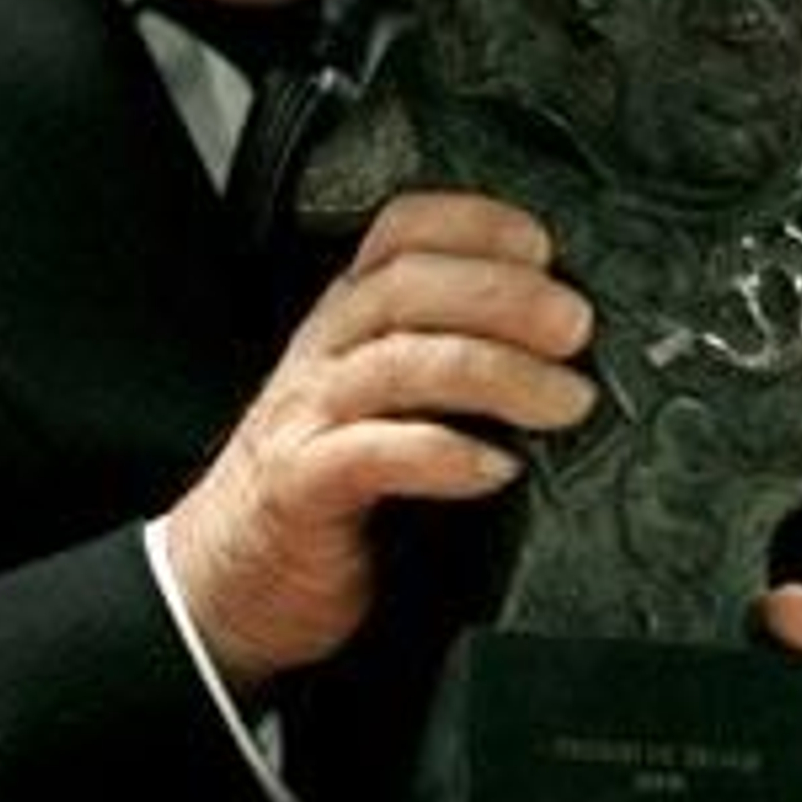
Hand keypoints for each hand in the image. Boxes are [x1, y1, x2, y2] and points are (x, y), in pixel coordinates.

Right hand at [164, 188, 594, 693]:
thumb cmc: (322, 486)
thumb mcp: (382, 401)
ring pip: (400, 363)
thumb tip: (566, 348)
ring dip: (495, 372)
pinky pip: (372, 455)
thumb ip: (448, 361)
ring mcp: (309, 416)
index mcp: (348, 319)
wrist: (226, 578)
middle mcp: (327, 353)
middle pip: (407, 286)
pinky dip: (441, 455)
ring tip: (563, 400)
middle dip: (502, 294)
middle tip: (575, 326)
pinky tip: (494, 468)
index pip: (399, 231)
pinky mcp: (302, 487)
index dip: (472, 224)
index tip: (542, 246)